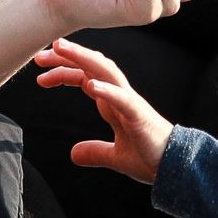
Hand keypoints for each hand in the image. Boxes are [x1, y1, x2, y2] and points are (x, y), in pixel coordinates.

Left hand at [35, 36, 172, 182]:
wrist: (176, 168)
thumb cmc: (151, 157)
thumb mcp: (115, 156)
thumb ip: (95, 152)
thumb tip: (74, 154)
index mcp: (113, 101)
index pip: (86, 77)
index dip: (64, 72)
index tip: (41, 74)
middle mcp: (121, 96)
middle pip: (93, 66)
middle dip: (68, 57)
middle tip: (41, 55)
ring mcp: (130, 103)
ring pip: (106, 72)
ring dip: (83, 58)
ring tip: (62, 50)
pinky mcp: (139, 116)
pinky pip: (122, 99)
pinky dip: (107, 89)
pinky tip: (90, 84)